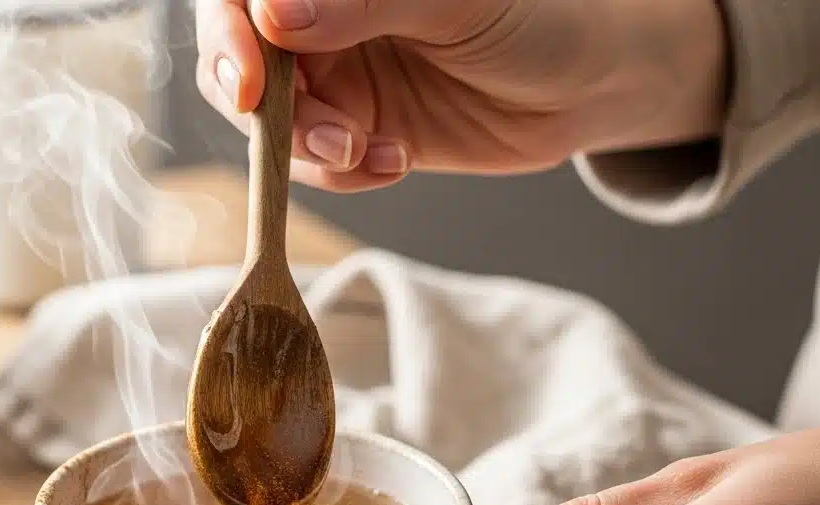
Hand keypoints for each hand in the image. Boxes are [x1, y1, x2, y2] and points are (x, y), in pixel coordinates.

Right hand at [196, 0, 727, 191]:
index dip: (231, 33)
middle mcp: (320, 17)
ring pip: (269, 121)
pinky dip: (342, 174)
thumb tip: (273, 14)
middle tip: (325, 134)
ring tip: (364, 150)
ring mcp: (334, 75)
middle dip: (269, 107)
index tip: (254, 81)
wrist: (588, 85)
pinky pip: (313, 164)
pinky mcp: (353, 130)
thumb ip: (362, 3)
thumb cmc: (537, 16)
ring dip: (308, 148)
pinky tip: (394, 160)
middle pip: (236, 58)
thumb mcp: (455, 1)